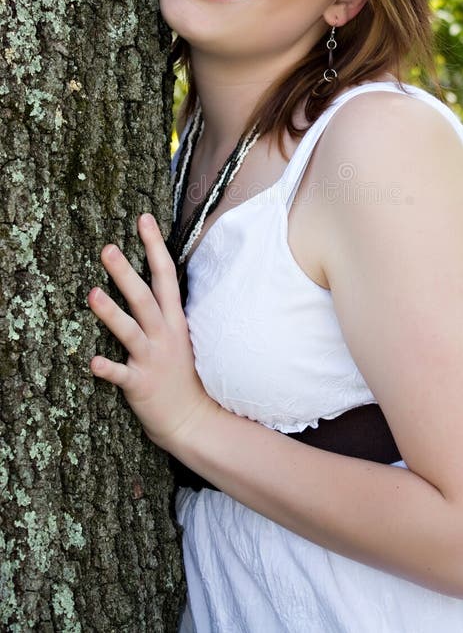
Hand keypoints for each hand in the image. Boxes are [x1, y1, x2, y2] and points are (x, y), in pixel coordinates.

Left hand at [89, 213, 214, 450]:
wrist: (193, 419)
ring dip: (111, 312)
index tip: (143, 219)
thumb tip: (154, 277)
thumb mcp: (180, 333)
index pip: (166, 275)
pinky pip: (122, 375)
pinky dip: (108, 368)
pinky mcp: (141, 385)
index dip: (154, 246)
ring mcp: (153, 359)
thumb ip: (166, 308)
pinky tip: (93, 361)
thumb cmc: (182, 373)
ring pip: (130, 331)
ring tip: (92, 293)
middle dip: (126, 272)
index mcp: (174, 319)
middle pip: (144, 297)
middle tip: (107, 247)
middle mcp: (164, 334)